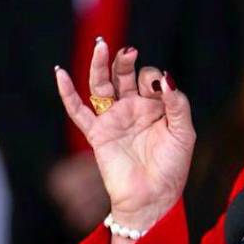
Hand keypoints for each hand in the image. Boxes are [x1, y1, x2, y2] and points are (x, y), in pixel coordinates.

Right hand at [55, 38, 195, 234]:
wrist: (152, 197)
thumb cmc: (171, 167)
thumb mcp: (183, 132)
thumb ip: (177, 103)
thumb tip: (165, 77)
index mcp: (155, 106)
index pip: (150, 80)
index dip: (154, 79)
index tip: (160, 88)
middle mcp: (133, 109)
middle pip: (123, 76)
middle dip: (125, 62)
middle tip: (129, 51)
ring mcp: (113, 119)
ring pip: (101, 86)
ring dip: (100, 66)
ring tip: (101, 46)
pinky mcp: (97, 133)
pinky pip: (78, 111)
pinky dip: (68, 93)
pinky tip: (60, 73)